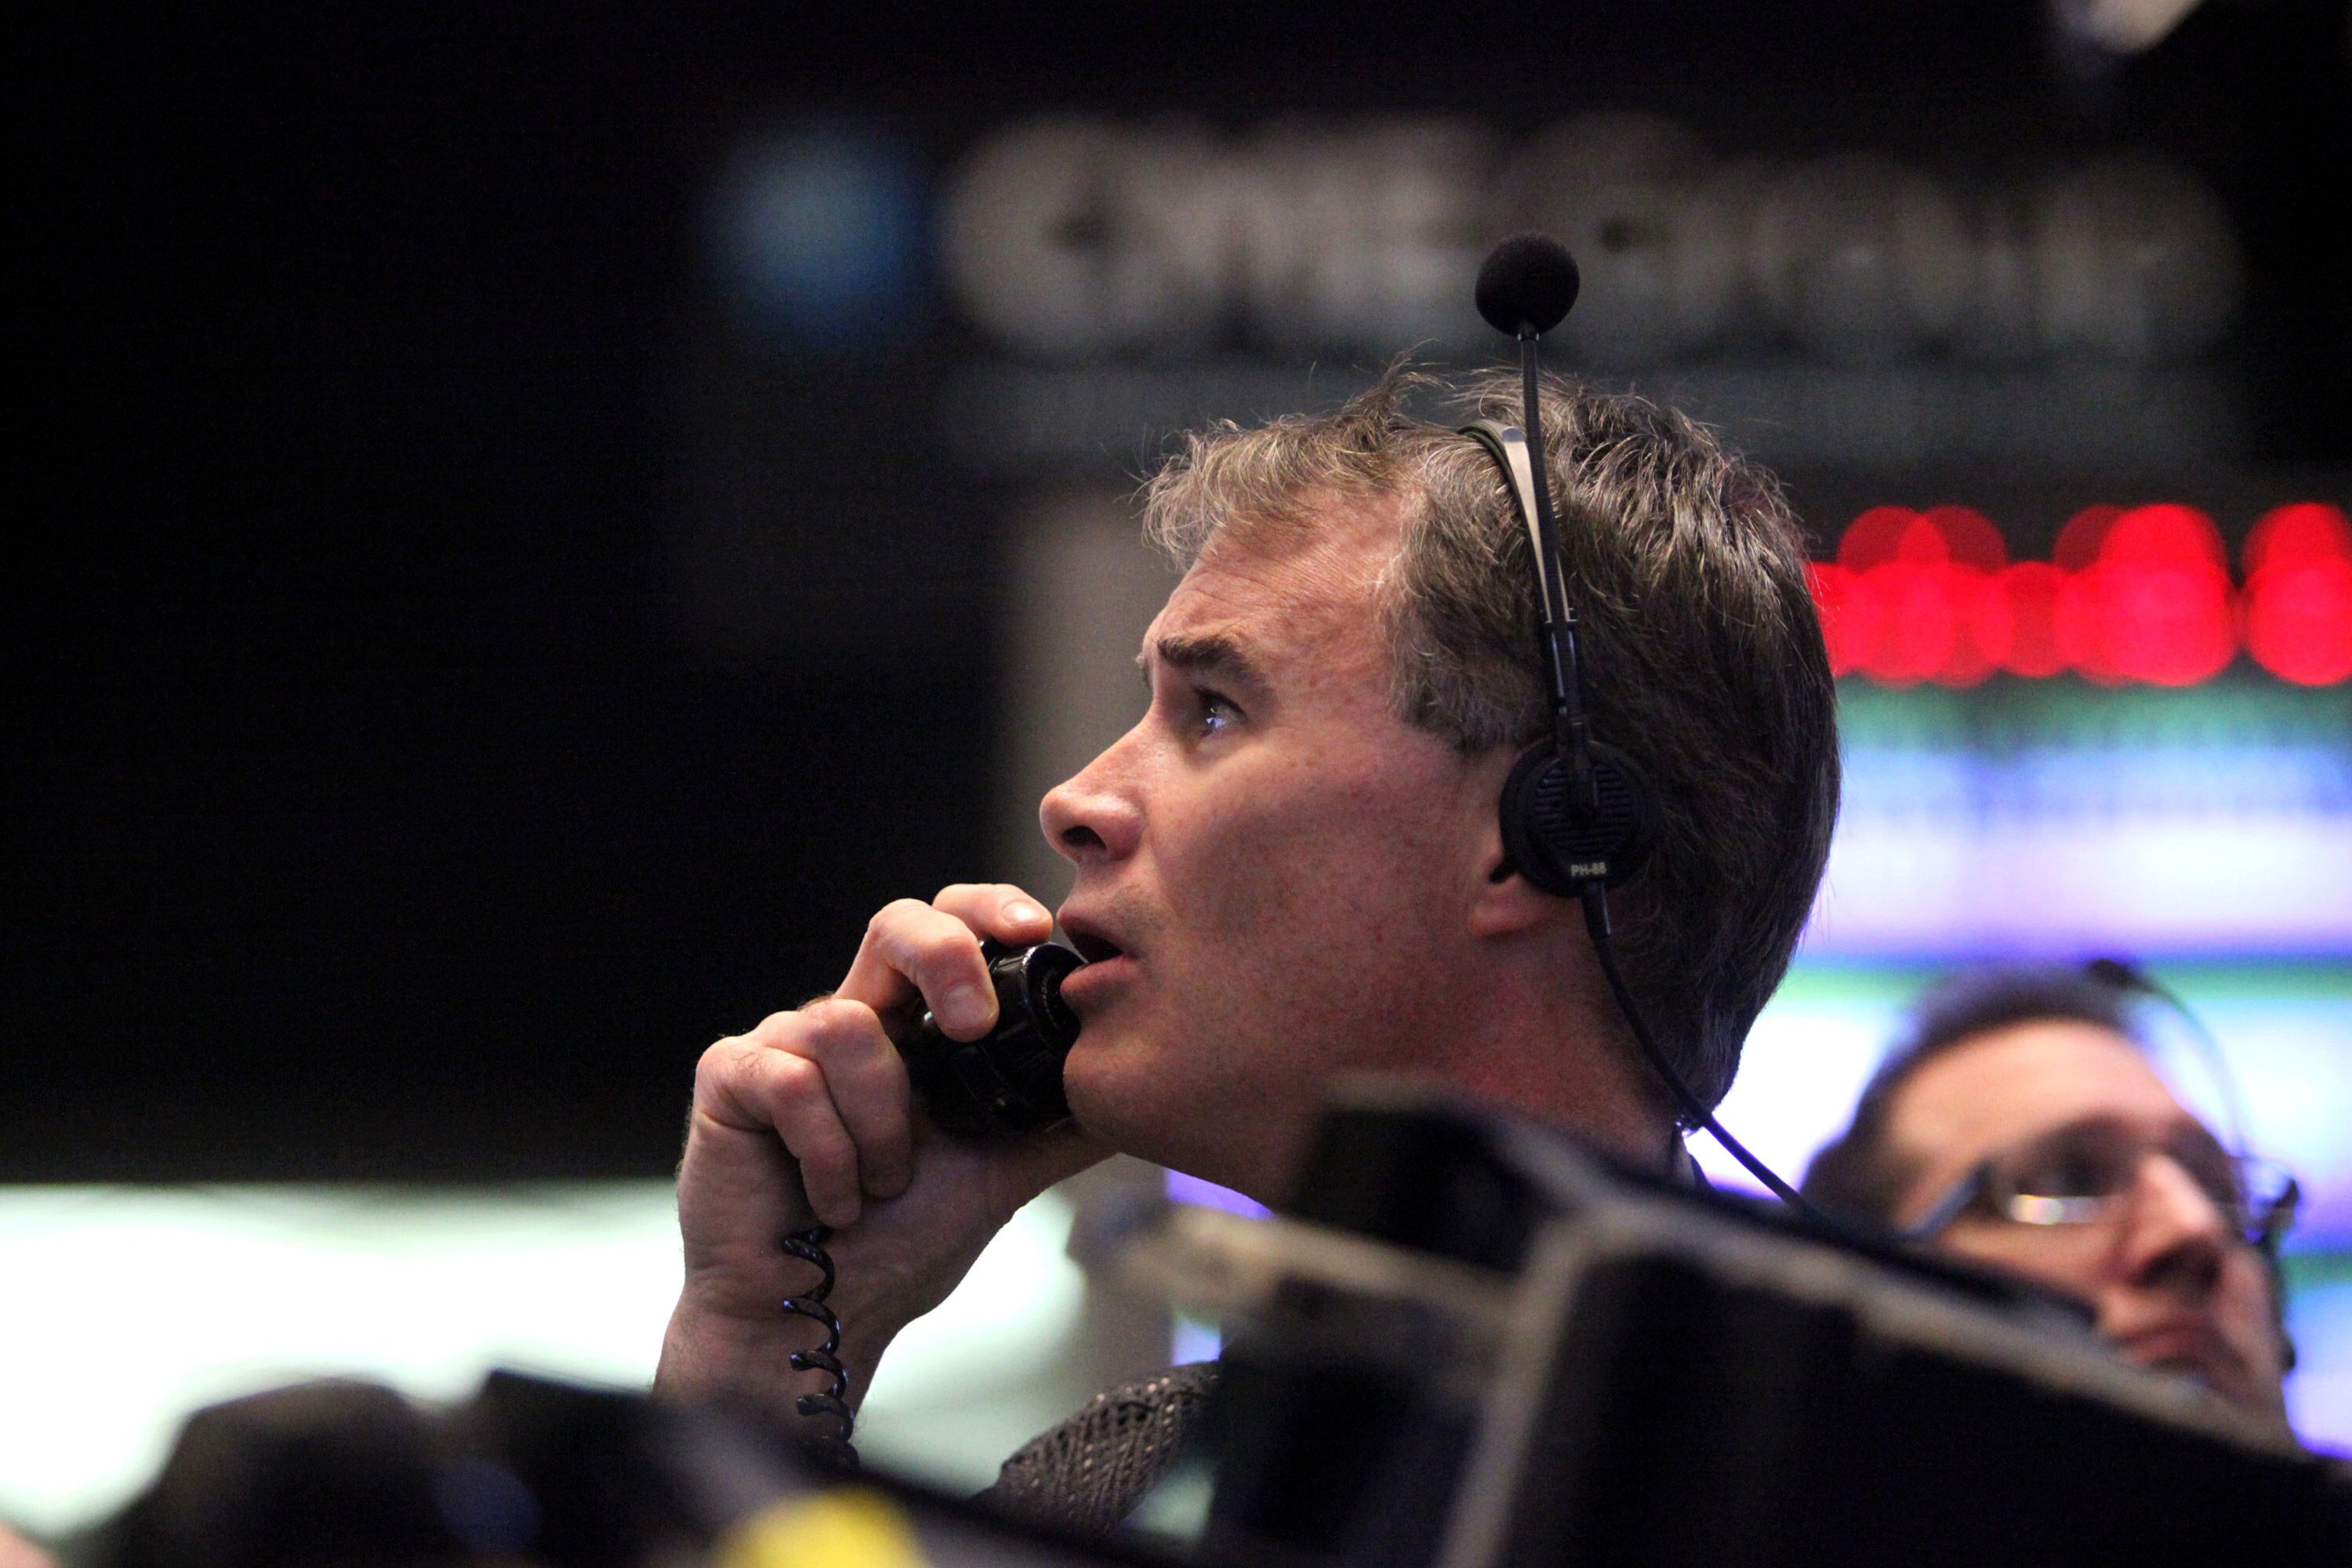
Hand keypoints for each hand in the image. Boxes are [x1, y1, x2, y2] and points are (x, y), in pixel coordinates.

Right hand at [655, 884, 1107, 1425]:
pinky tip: (831, 1201)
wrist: (821, 1316)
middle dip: (944, 957)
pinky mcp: (731, 1076)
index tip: (1035, 930)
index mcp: (912, 1028)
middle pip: (895, 923)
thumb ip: (1059, 1123)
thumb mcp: (1002, 1173)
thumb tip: (1140, 1087)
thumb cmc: (898, 1243)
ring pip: (849, 1025)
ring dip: (880, 1126)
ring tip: (879, 1188)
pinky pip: (794, 1080)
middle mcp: (850, 1018)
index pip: (950, 927)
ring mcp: (785, 1042)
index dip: (987, 909)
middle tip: (970, 1027)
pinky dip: (828, 1153)